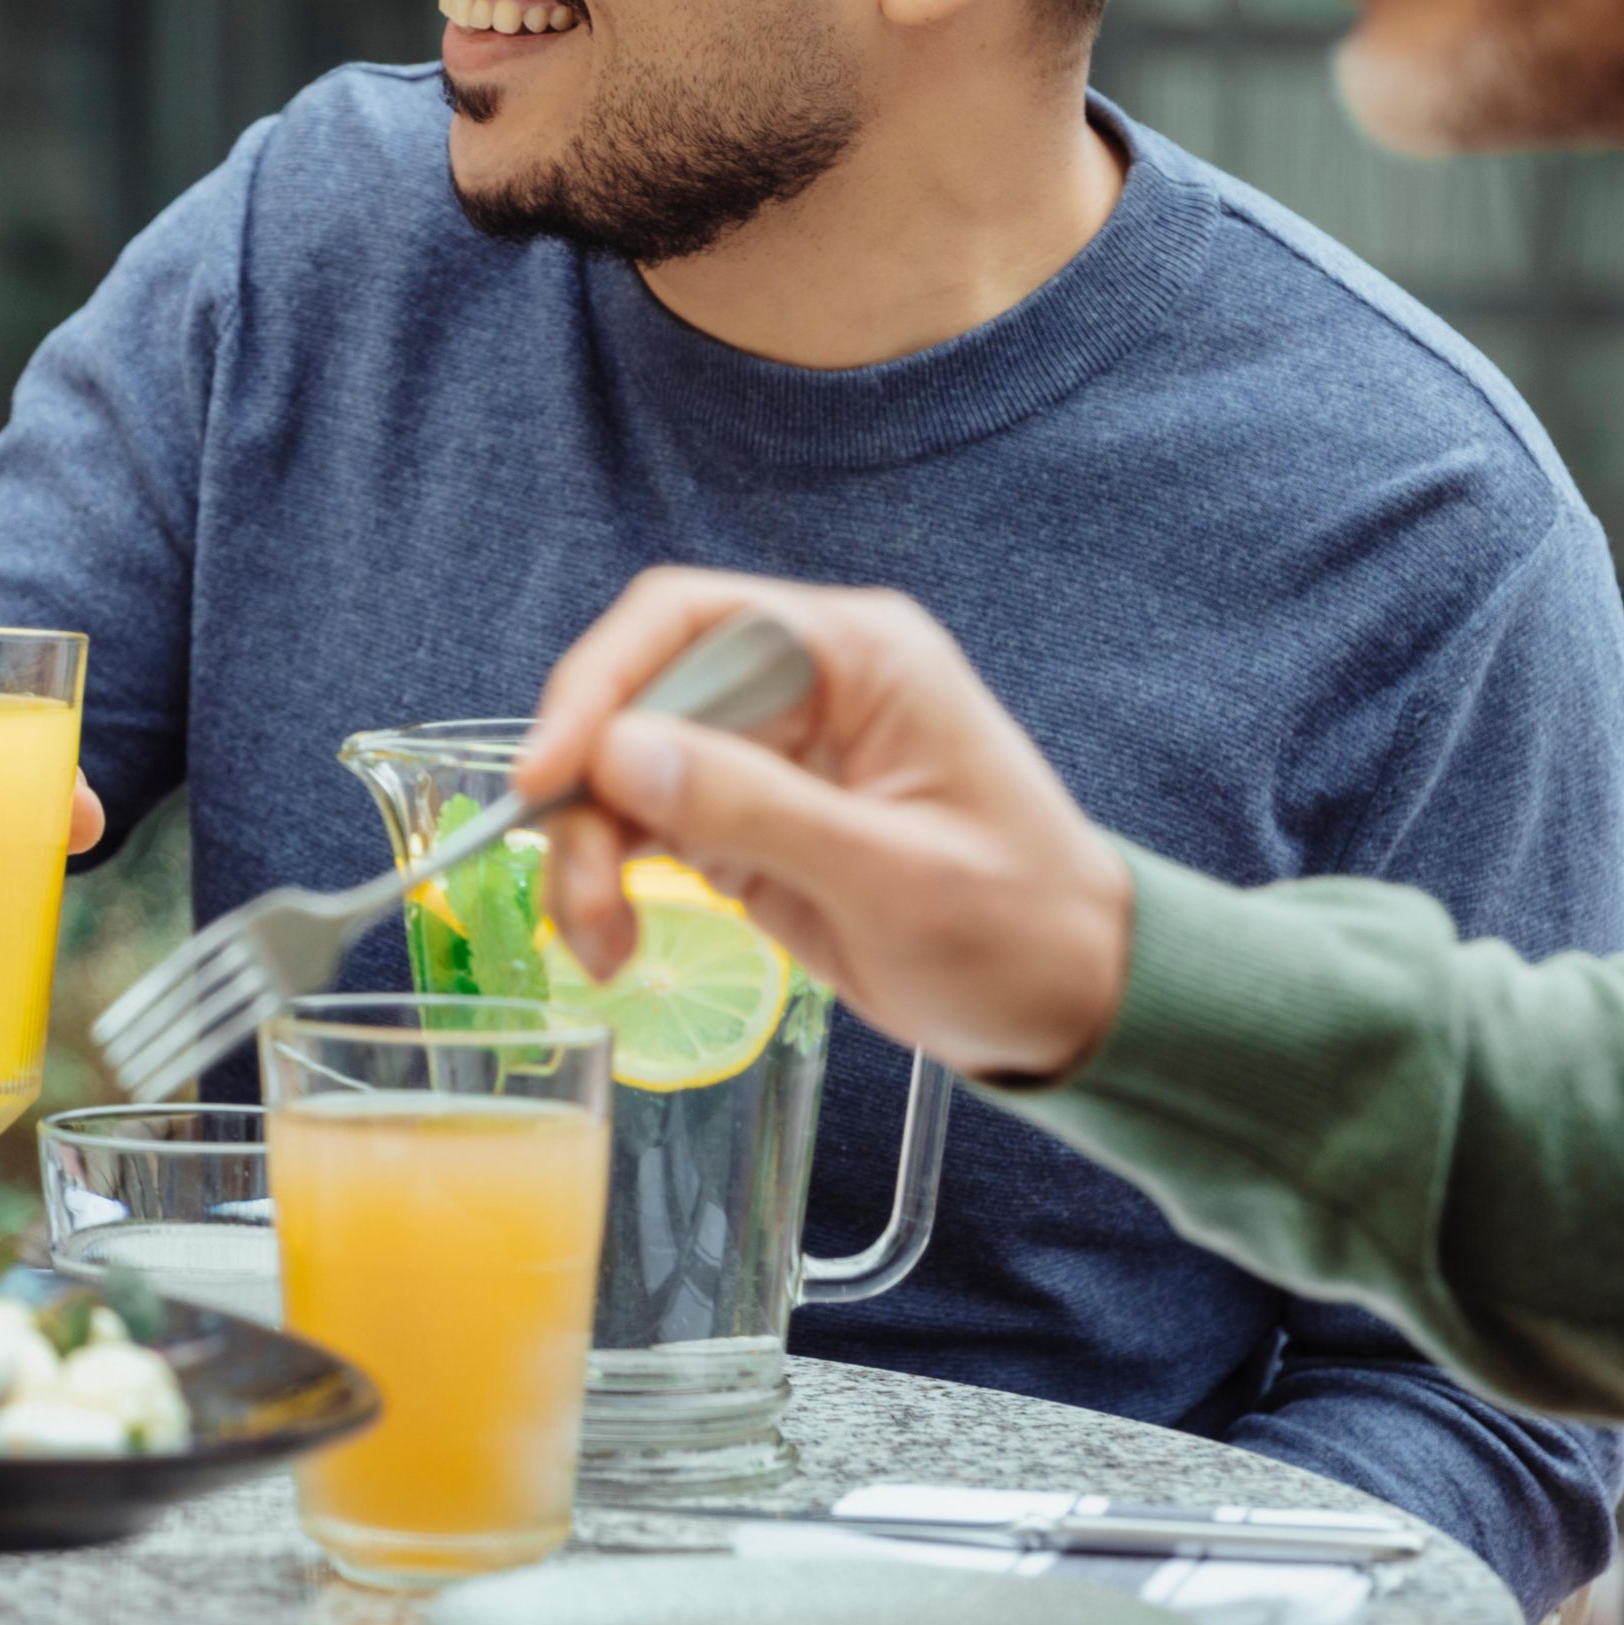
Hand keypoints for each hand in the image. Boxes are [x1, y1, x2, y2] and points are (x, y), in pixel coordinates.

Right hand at [515, 570, 1136, 1085]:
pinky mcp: (749, 823)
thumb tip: (619, 754)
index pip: (690, 621)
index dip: (602, 684)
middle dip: (589, 793)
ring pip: (625, 767)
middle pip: (640, 696)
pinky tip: (613, 941)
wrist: (1074, 1004)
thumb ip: (755, 809)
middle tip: (580, 893)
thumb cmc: (1021, 928)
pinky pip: (644, 826)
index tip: (549, 771)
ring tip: (602, 943)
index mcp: (858, 656)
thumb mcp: (894, 875)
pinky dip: (612, 880)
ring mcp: (773, 755)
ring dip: (591, 850)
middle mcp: (805, 686)